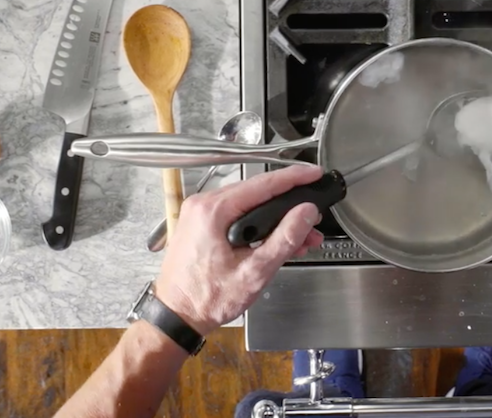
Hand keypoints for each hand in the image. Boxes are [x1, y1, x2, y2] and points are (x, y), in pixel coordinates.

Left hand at [153, 165, 324, 335]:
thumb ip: (284, 239)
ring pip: (249, 204)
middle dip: (290, 205)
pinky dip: (259, 224)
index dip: (294, 177)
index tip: (314, 174)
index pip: (263, 184)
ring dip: (276, 218)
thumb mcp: (254, 272)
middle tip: (314, 217)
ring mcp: (200, 214)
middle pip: (257, 192)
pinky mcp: (202, 224)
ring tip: (301, 237)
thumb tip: (306, 213)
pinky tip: (277, 240)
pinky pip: (236, 214)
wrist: (176, 316)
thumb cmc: (206, 299)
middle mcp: (203, 205)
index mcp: (213, 211)